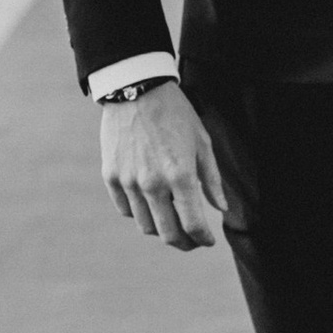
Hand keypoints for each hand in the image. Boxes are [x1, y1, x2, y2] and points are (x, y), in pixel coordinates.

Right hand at [99, 80, 227, 249]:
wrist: (136, 89)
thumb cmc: (175, 114)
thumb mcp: (202, 142)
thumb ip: (211, 179)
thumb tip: (220, 209)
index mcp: (181, 176)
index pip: (194, 225)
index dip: (203, 239)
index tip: (208, 241)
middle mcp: (153, 184)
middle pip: (168, 233)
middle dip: (184, 243)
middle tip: (192, 241)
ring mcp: (129, 182)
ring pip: (146, 225)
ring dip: (162, 230)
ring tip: (172, 222)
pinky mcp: (111, 176)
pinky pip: (126, 209)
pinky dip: (140, 214)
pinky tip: (150, 206)